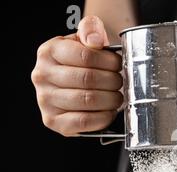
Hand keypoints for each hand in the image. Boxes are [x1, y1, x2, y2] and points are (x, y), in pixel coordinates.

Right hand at [31, 16, 122, 136]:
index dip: (110, 62)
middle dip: (113, 81)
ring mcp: (45, 100)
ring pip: (88, 100)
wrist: (72, 83)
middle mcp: (42, 75)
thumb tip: (95, 41)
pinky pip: (84, 121)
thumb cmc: (83, 61)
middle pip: (88, 79)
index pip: (86, 56)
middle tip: (120, 82)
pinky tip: (109, 111)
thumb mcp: (86, 39)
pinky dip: (103, 117)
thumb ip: (91, 30)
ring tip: (116, 96)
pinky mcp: (53, 121)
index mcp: (49, 52)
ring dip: (111, 99)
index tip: (118, 65)